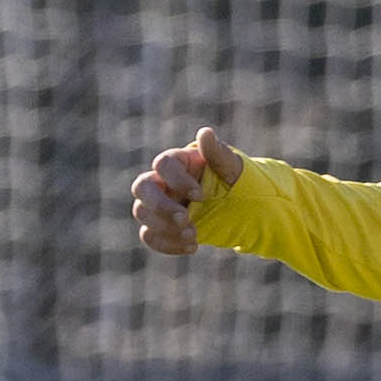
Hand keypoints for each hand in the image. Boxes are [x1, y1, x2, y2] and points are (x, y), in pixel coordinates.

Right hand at [131, 127, 244, 255]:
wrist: (238, 207)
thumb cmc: (235, 180)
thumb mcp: (232, 168)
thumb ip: (218, 154)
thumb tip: (205, 133)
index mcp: (177, 161)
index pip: (162, 164)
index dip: (177, 180)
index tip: (201, 195)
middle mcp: (162, 181)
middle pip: (141, 188)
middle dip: (161, 206)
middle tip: (186, 218)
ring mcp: (158, 204)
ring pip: (142, 213)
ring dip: (165, 227)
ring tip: (193, 235)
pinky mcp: (161, 226)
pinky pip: (149, 236)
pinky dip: (167, 245)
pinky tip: (192, 247)